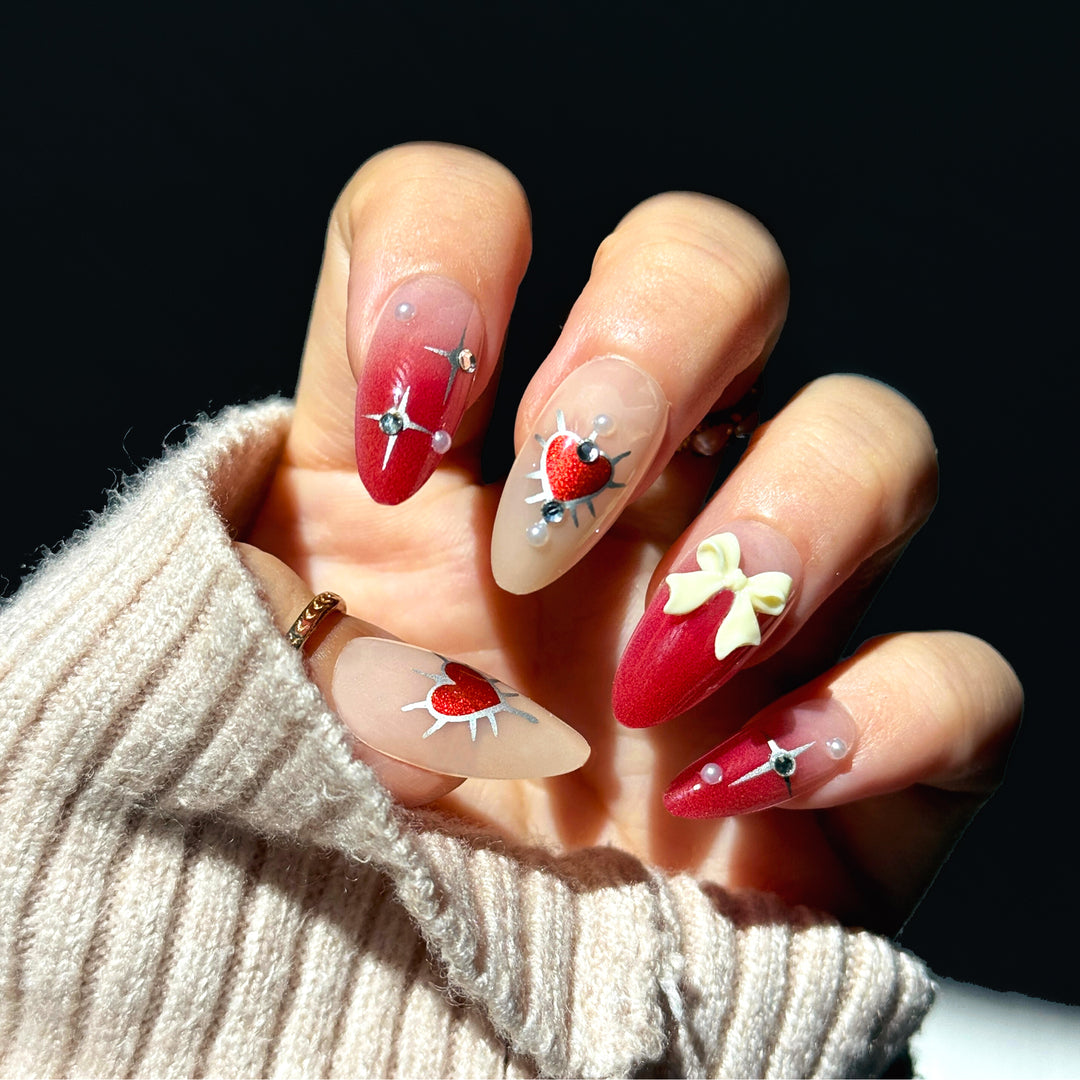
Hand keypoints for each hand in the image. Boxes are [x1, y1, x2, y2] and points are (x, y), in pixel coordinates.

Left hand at [244, 144, 1020, 932]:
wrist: (402, 1035)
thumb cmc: (295, 866)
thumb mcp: (217, 696)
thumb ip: (233, 586)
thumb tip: (351, 568)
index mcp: (437, 456)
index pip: (458, 215)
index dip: (442, 262)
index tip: (395, 443)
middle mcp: (613, 501)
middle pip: (714, 266)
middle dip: (648, 347)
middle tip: (549, 526)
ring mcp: (747, 613)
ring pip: (878, 436)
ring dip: (780, 526)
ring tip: (658, 675)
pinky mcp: (849, 751)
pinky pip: (964, 681)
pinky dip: (887, 716)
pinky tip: (747, 790)